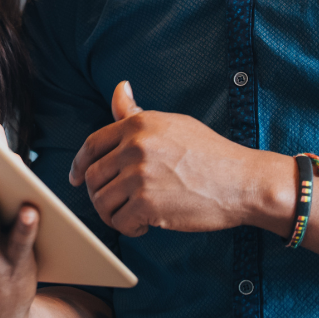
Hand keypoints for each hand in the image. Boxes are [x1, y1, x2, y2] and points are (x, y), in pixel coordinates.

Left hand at [69, 81, 283, 237]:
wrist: (243, 181)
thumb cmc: (210, 153)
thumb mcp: (171, 123)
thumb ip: (137, 113)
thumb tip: (120, 89)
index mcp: (138, 124)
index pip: (92, 145)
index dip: (79, 164)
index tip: (76, 178)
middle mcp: (135, 146)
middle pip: (93, 176)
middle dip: (99, 194)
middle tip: (115, 204)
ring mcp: (140, 175)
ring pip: (102, 201)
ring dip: (112, 214)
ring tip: (131, 216)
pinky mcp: (148, 203)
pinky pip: (120, 221)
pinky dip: (129, 228)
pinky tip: (145, 225)